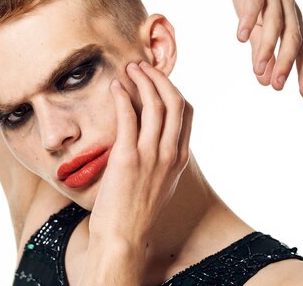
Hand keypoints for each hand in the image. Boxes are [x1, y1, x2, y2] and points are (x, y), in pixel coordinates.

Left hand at [88, 61, 191, 245]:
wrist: (123, 236)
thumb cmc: (136, 210)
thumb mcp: (160, 182)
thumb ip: (162, 157)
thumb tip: (153, 134)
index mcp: (180, 157)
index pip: (186, 111)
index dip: (172, 88)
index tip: (157, 78)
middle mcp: (170, 154)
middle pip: (174, 102)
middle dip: (159, 78)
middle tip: (142, 66)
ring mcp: (151, 156)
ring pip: (155, 105)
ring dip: (142, 81)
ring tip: (130, 70)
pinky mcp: (128, 159)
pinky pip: (128, 118)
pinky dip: (122, 97)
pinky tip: (115, 88)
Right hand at [209, 0, 302, 98]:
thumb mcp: (255, 23)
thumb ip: (260, 50)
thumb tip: (265, 81)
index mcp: (291, 17)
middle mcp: (288, 4)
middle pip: (294, 37)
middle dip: (287, 63)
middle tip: (277, 86)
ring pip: (275, 21)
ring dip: (267, 46)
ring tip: (257, 68)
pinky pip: (254, 1)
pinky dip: (248, 19)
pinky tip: (239, 36)